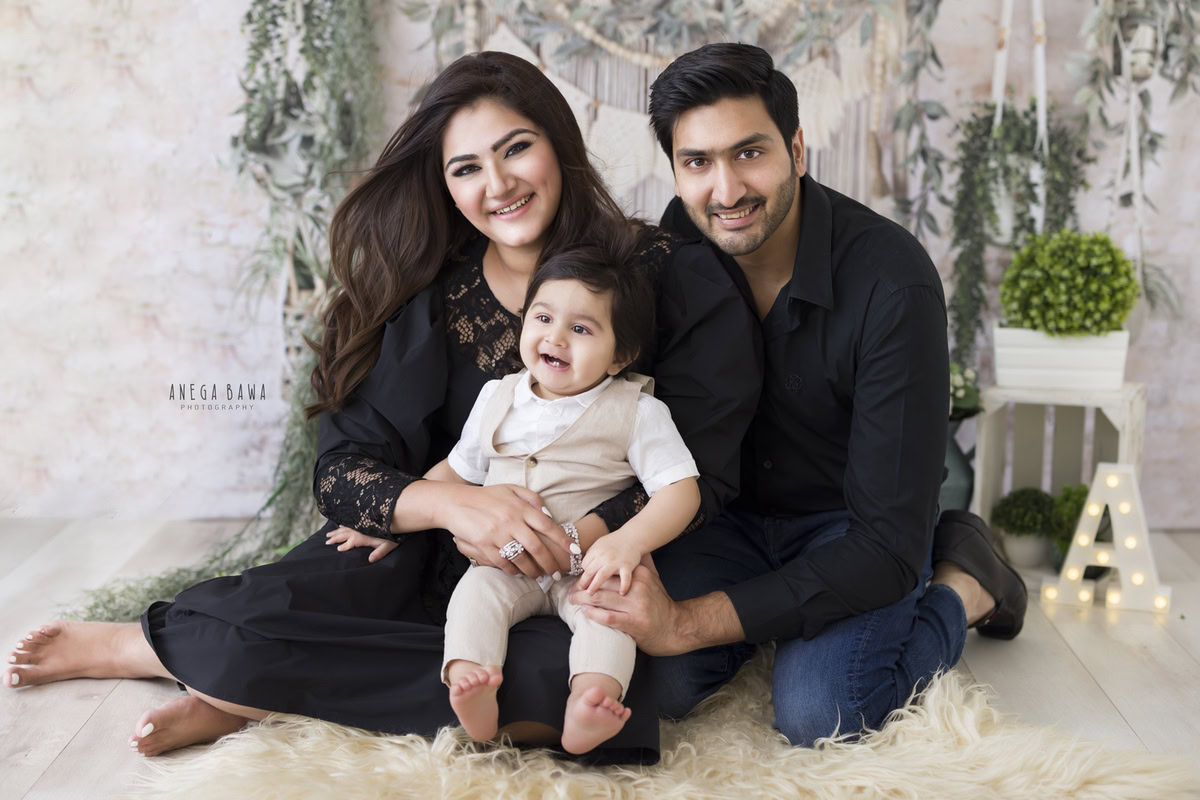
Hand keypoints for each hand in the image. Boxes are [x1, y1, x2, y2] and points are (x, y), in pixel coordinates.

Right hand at [325, 526, 397, 562]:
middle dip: (335, 538)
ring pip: (345, 528)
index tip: (336, 550)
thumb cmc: (394, 534)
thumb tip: (370, 560)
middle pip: (344, 534)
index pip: (350, 543)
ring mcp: (360, 524)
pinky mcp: (363, 521)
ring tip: (328, 534)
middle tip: (326, 542)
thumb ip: (379, 553)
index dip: (343, 547)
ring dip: (336, 531)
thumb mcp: (388, 545)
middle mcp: (359, 529)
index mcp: (363, 536)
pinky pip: (350, 522)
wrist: (397, 517)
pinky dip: (344, 524)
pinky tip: (340, 524)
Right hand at [439, 484, 573, 579]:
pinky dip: (513, 570)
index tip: (575, 551)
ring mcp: (497, 535)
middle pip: (537, 547)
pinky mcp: (484, 545)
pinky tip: (518, 573)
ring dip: (533, 571)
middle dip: (550, 563)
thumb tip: (548, 513)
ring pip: (521, 559)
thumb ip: (531, 498)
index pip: (548, 526)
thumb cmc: (486, 496)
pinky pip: (503, 563)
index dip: (563, 540)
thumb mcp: (510, 489)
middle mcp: (511, 521)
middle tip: (558, 573)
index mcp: (520, 507)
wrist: (455, 502)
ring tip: (540, 576)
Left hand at [570, 554, 685, 655]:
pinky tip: (584, 612)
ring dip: (582, 600)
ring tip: (572, 600)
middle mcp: (638, 589)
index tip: (580, 578)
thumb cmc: (660, 604)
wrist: (675, 628)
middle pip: (602, 584)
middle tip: (571, 590)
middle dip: (583, 587)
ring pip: (602, 599)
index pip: (610, 571)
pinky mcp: (634, 624)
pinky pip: (608, 617)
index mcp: (640, 575)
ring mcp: (636, 607)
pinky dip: (593, 614)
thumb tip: (640, 548)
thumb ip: (645, 564)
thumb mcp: (654, 580)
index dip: (592, 574)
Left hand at [578, 532, 641, 594]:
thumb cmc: (615, 542)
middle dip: (583, 582)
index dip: (583, 573)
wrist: (632, 536)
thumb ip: (592, 554)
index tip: (584, 581)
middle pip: (590, 571)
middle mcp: (604, 556)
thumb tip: (583, 568)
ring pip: (602, 575)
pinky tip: (621, 593)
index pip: (584, 565)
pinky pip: (625, 578)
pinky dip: (624, 586)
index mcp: (596, 550)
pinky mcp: (627, 565)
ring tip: (591, 594)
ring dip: (595, 585)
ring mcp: (616, 561)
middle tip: (580, 591)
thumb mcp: (599, 544)